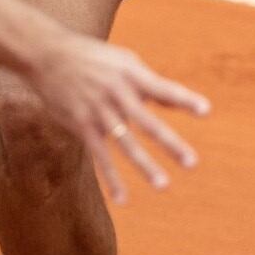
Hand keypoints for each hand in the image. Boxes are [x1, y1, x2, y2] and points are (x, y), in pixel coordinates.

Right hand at [15, 33, 209, 204]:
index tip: (206, 111)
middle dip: (170, 143)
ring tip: (163, 185)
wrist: (48, 55)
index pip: (163, 89)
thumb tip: (179, 102)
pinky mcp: (82, 125)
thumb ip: (152, 85)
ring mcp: (98, 111)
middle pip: (148, 122)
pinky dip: (111, 178)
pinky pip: (100, 156)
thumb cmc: (94, 58)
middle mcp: (116, 93)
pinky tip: (123, 199)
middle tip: (192, 163)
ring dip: (145, 165)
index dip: (184, 99)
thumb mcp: (125, 62)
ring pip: (125, 143)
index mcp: (132, 74)